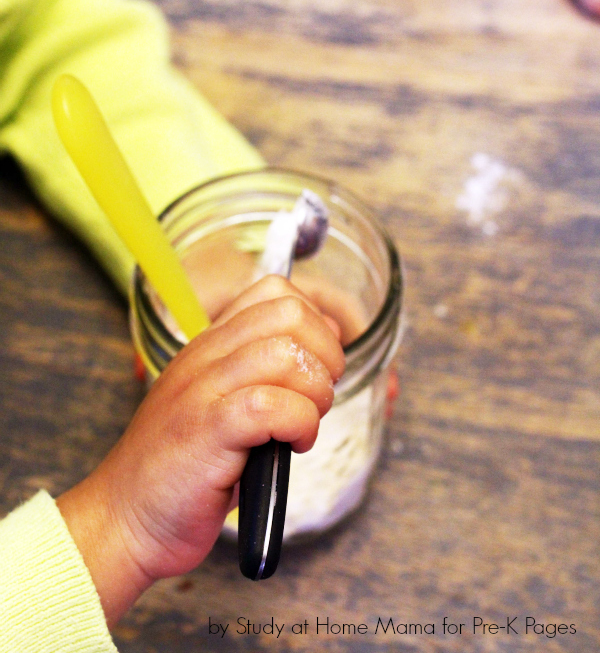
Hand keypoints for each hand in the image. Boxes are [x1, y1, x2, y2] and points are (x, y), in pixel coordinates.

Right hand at [57, 276, 343, 626]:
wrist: (125, 518)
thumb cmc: (184, 468)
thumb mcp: (221, 403)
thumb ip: (264, 374)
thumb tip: (327, 349)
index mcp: (211, 344)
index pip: (275, 291)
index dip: (315, 325)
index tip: (317, 367)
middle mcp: (206, 356)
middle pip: (289, 314)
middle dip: (324, 355)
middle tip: (316, 398)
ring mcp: (203, 390)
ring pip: (285, 354)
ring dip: (315, 393)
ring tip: (303, 426)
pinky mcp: (206, 430)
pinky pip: (271, 405)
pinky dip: (300, 424)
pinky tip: (292, 446)